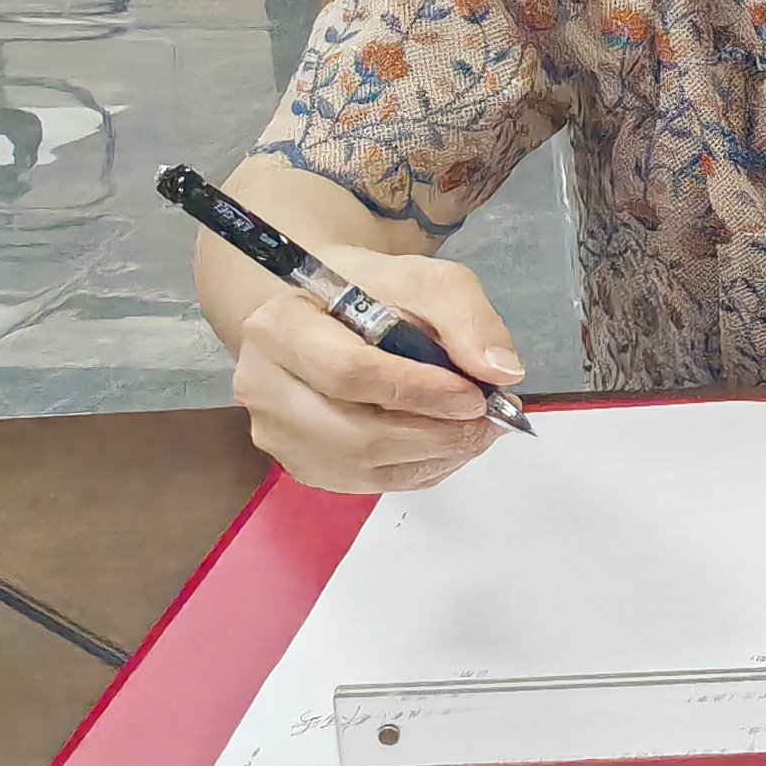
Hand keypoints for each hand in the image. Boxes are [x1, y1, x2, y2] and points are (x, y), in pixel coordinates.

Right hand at [231, 247, 521, 494]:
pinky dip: (420, 470)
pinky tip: (450, 446)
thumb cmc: (376, 292)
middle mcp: (263, 386)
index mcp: (281, 328)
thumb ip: (466, 318)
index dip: (419, 391)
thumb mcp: (427, 281)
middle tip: (489, 421)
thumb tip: (501, 372)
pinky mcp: (301, 464)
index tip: (475, 395)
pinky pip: (366, 483)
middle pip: (353, 433)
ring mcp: (276, 433)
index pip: (347, 373)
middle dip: (434, 433)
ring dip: (433, 456)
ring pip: (361, 467)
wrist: (333, 313)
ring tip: (479, 432)